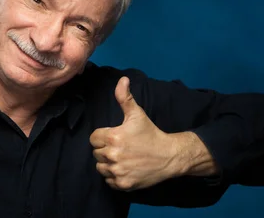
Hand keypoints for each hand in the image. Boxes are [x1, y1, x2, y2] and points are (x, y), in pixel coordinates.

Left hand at [89, 76, 179, 190]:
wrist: (169, 156)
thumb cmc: (151, 133)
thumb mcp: (137, 114)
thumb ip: (124, 97)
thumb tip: (122, 79)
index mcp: (112, 137)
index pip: (93, 138)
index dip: (103, 136)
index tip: (115, 136)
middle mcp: (112, 155)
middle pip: (96, 153)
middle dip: (106, 149)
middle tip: (121, 147)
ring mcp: (117, 171)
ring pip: (100, 167)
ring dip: (108, 163)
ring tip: (122, 158)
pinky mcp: (123, 184)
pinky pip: (108, 180)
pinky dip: (114, 176)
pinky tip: (125, 169)